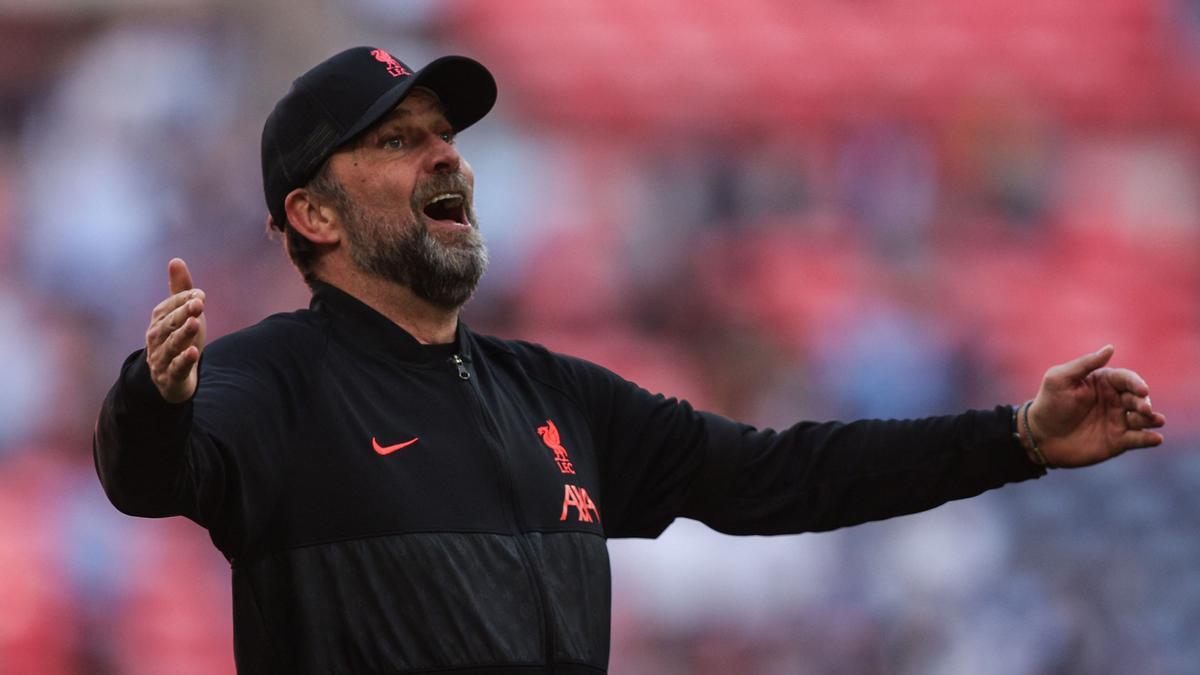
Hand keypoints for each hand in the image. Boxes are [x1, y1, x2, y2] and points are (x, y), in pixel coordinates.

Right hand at [145, 258, 206, 402]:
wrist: (172, 378)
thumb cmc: (179, 339)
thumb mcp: (182, 315)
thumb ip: (180, 290)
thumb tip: (176, 260)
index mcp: (159, 321)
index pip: (170, 307)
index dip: (184, 300)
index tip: (201, 295)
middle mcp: (156, 338)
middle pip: (170, 324)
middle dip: (183, 313)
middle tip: (199, 304)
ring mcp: (162, 359)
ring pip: (172, 345)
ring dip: (183, 334)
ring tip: (195, 323)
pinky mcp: (170, 377)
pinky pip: (176, 368)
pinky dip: (183, 361)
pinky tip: (193, 353)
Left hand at [1024, 345, 1164, 467]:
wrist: (1040, 437)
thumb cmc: (1048, 404)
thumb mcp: (1060, 379)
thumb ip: (1085, 364)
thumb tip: (1110, 347)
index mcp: (1103, 382)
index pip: (1126, 378)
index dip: (1136, 383)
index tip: (1141, 390)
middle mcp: (1115, 400)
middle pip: (1138, 398)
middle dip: (1144, 402)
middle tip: (1143, 409)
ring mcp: (1118, 420)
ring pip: (1143, 418)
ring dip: (1151, 418)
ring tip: (1155, 420)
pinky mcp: (1118, 441)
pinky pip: (1139, 439)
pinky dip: (1149, 438)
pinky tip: (1156, 439)